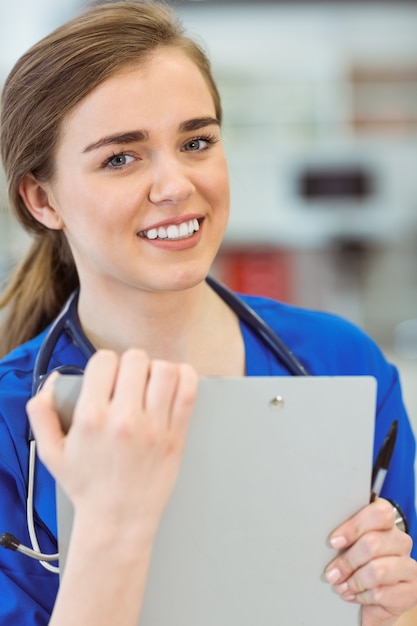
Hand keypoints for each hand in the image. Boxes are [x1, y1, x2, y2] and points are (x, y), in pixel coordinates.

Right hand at [27, 349, 197, 537]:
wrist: (117, 520)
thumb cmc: (86, 485)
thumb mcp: (51, 452)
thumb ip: (42, 413)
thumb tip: (54, 379)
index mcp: (91, 418)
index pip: (104, 361)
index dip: (105, 363)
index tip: (108, 376)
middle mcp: (123, 419)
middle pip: (136, 360)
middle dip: (131, 365)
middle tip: (130, 381)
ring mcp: (154, 428)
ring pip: (164, 370)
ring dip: (158, 370)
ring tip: (152, 384)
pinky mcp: (176, 437)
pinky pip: (188, 392)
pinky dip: (186, 377)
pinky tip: (176, 382)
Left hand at [324, 498, 416, 625]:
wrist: (376, 598)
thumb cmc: (358, 565)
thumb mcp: (349, 546)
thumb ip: (343, 536)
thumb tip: (324, 537)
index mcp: (385, 523)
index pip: (379, 513)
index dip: (354, 527)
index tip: (334, 542)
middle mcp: (400, 541)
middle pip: (373, 543)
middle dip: (347, 561)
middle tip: (332, 573)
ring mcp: (409, 565)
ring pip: (378, 570)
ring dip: (354, 581)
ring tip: (342, 587)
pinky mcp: (412, 590)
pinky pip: (382, 593)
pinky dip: (363, 596)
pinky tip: (356, 596)